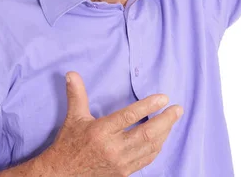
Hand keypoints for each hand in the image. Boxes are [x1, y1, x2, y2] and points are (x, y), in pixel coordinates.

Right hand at [45, 71, 183, 176]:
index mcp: (101, 131)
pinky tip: (162, 137)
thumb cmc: (69, 144)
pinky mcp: (124, 173)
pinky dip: (157, 147)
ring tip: (173, 120)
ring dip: (165, 133)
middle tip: (178, 109)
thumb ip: (77, 94)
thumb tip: (71, 73)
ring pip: (150, 148)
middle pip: (147, 134)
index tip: (163, 98)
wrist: (63, 175)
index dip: (148, 106)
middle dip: (166, 121)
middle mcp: (113, 148)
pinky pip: (146, 159)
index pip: (129, 116)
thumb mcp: (73, 117)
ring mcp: (120, 163)